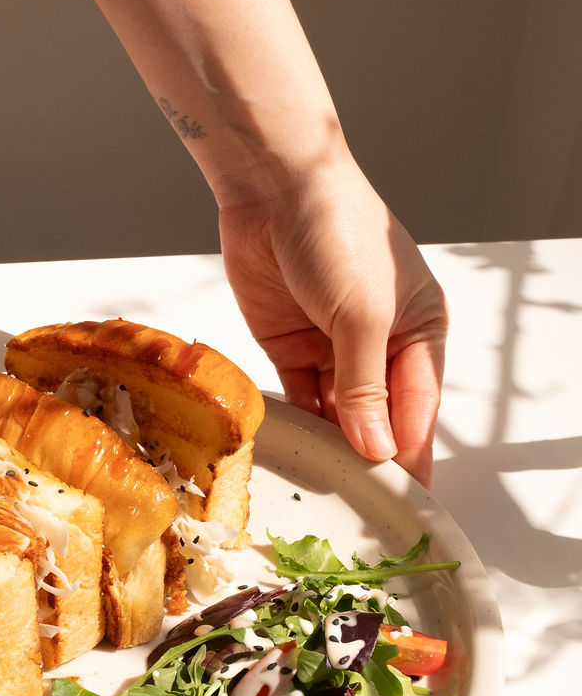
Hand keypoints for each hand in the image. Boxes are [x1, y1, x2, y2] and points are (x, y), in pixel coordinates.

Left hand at [219, 156, 447, 485]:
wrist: (275, 188)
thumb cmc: (338, 233)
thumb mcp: (363, 315)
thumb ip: (367, 386)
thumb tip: (378, 447)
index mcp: (420, 330)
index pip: (418, 408)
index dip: (409, 454)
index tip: (404, 501)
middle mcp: (381, 342)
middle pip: (379, 415)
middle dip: (370, 456)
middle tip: (362, 507)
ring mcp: (334, 345)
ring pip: (338, 411)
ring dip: (332, 443)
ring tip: (328, 488)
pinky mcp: (291, 345)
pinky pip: (300, 396)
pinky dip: (298, 421)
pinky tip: (298, 451)